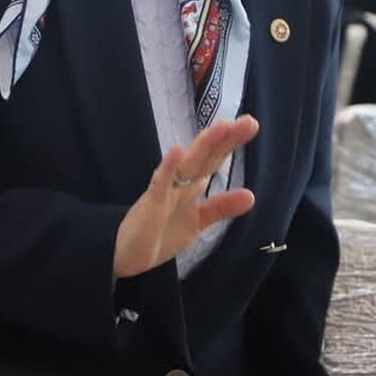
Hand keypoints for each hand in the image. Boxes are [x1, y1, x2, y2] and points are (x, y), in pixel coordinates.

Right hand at [113, 115, 257, 278]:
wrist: (124, 253)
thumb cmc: (159, 233)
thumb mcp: (197, 222)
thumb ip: (220, 207)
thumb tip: (251, 196)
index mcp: (191, 186)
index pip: (214, 159)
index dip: (230, 143)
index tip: (250, 123)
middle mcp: (180, 183)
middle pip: (205, 157)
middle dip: (225, 139)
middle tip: (249, 121)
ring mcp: (165, 191)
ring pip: (187, 165)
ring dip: (203, 146)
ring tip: (221, 127)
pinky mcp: (150, 204)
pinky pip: (159, 184)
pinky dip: (168, 167)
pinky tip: (176, 150)